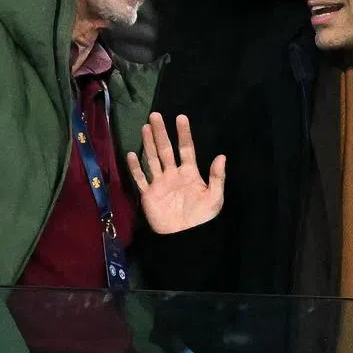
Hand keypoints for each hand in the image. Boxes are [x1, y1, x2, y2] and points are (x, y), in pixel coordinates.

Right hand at [127, 113, 225, 234]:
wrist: (186, 237)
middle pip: (166, 150)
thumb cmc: (202, 218)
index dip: (184, 134)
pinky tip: (131, 154)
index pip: (186, 149)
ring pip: (153, 159)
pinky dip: (135, 167)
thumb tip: (221, 156)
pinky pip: (140, 178)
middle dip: (161, 133)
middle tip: (156, 115)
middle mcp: (173, 174)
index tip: (181, 117)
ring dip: (148, 144)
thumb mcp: (215, 197)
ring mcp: (160, 183)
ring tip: (145, 127)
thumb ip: (217, 177)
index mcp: (190, 174)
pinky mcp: (149, 194)